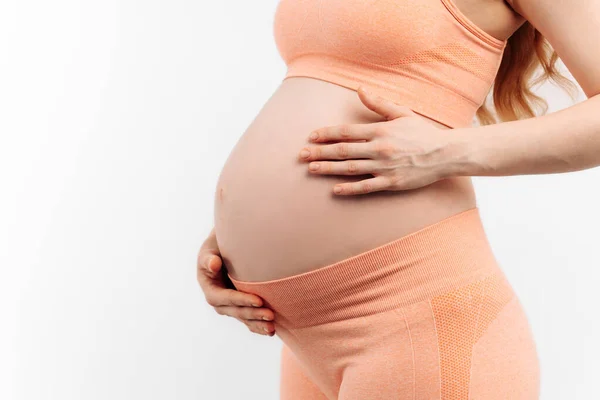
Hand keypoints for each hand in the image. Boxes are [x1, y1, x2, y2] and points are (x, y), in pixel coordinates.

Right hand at [197, 229, 275, 335]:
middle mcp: (219, 301)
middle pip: (236, 311)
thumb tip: (213, 264)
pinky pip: (249, 320)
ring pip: (244, 318)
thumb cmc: (218, 246)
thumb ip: (209, 258)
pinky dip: (259, 326)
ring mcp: (230, 306)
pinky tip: (271, 331)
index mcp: (209, 288)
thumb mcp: (210, 249)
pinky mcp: (240, 308)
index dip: (241, 300)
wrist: (226, 249)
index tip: (258, 300)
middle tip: (270, 314)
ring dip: (258, 324)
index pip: (224, 298)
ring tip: (272, 328)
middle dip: (253, 314)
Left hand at [297, 86, 463, 194]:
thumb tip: (359, 89)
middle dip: (319, 151)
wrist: (445, 153)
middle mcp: (379, 148)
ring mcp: (384, 166)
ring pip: (350, 168)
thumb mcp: (401, 113)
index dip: (326, 134)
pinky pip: (366, 186)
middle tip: (301, 155)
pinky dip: (349, 188)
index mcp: (380, 130)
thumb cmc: (422, 133)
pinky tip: (334, 190)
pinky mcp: (391, 182)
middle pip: (342, 150)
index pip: (346, 131)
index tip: (310, 136)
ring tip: (311, 169)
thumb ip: (378, 103)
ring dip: (328, 168)